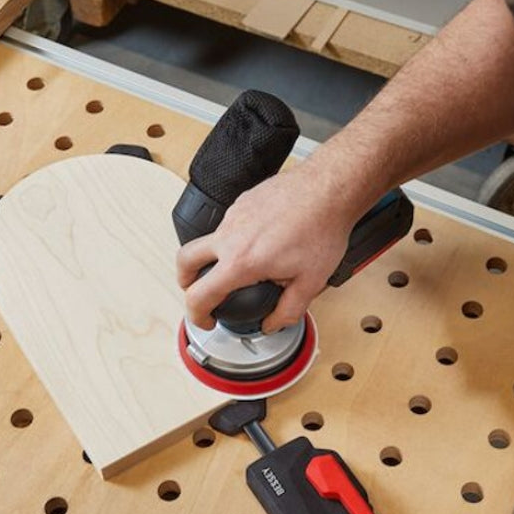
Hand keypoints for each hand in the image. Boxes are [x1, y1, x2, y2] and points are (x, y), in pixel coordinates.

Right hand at [176, 160, 352, 332]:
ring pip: (208, 240)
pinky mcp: (242, 201)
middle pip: (185, 260)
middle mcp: (230, 236)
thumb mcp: (310, 282)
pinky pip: (227, 224)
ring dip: (213, 258)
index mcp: (241, 262)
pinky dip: (232, 239)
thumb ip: (288, 311)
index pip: (199, 295)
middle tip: (198, 292)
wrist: (328, 189)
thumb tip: (273, 323)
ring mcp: (233, 215)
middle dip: (185, 281)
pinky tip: (257, 243)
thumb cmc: (321, 229)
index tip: (207, 320)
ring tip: (238, 268)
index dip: (197, 315)